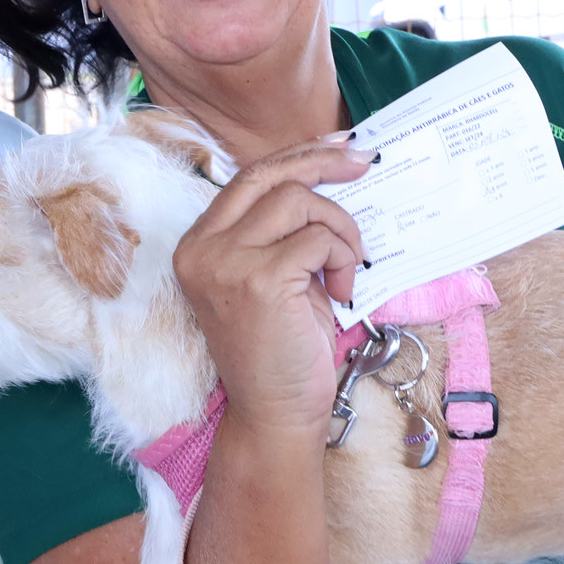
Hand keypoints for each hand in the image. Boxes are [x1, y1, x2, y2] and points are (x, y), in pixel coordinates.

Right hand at [173, 138, 371, 437]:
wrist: (275, 415)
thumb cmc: (282, 352)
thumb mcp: (277, 278)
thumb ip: (284, 233)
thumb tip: (327, 177)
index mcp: (200, 245)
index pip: (249, 178)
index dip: (297, 157)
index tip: (337, 149)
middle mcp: (202, 248)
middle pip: (268, 175)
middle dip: (321, 162)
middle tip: (363, 162)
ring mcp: (224, 262)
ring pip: (298, 201)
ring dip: (340, 230)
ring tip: (348, 270)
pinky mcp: (258, 280)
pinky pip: (318, 239)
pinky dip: (344, 258)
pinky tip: (343, 292)